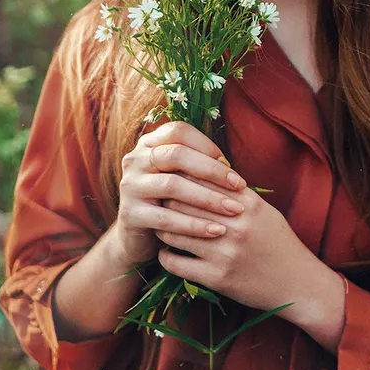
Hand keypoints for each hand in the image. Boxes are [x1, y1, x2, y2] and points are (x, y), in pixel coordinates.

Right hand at [109, 121, 249, 266]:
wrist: (137, 237)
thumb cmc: (168, 202)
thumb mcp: (180, 178)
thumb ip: (197, 166)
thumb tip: (230, 166)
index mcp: (148, 145)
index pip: (178, 132)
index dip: (207, 145)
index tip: (230, 165)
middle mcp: (135, 160)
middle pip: (176, 154)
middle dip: (212, 170)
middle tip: (239, 185)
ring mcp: (129, 186)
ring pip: (172, 185)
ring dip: (208, 198)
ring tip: (234, 209)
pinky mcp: (130, 214)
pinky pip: (166, 218)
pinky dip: (194, 225)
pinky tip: (216, 231)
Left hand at [154, 184, 343, 332]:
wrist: (297, 283)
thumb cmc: (278, 243)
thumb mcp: (263, 211)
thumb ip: (236, 193)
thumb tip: (204, 171)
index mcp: (247, 203)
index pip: (200, 180)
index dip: (179, 178)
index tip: (168, 180)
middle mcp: (235, 225)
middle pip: (183, 202)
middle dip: (165, 200)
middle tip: (155, 201)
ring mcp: (225, 252)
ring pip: (174, 231)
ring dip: (162, 227)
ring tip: (159, 224)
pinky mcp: (217, 278)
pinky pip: (176, 263)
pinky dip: (165, 256)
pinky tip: (166, 252)